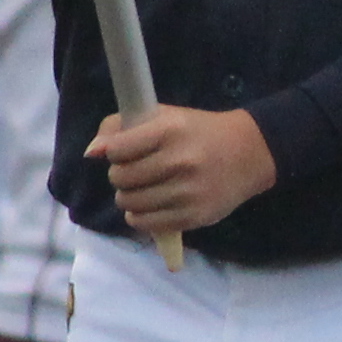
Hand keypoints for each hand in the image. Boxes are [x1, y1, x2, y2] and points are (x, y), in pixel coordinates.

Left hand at [88, 100, 274, 238]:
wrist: (251, 153)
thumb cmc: (199, 132)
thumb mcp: (165, 116)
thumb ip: (122, 127)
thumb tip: (91, 153)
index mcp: (170, 130)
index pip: (118, 149)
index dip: (114, 152)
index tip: (124, 152)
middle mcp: (180, 161)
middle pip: (121, 179)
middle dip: (121, 176)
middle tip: (135, 172)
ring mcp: (188, 192)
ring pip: (130, 204)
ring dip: (128, 198)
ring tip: (142, 189)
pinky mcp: (195, 216)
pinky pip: (147, 224)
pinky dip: (140, 217)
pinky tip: (149, 206)